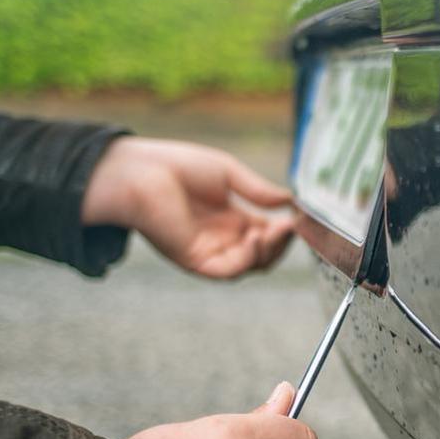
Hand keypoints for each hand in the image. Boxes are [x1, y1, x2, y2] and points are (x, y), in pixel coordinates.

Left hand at [82, 137, 294, 277]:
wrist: (141, 172)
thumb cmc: (177, 166)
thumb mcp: (228, 174)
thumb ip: (258, 191)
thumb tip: (289, 201)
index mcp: (229, 219)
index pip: (266, 234)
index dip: (284, 229)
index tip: (298, 217)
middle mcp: (221, 239)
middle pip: (263, 255)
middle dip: (281, 243)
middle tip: (291, 226)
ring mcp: (209, 251)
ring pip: (250, 266)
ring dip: (269, 252)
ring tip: (276, 231)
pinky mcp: (195, 260)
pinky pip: (228, 271)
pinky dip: (247, 260)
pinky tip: (254, 239)